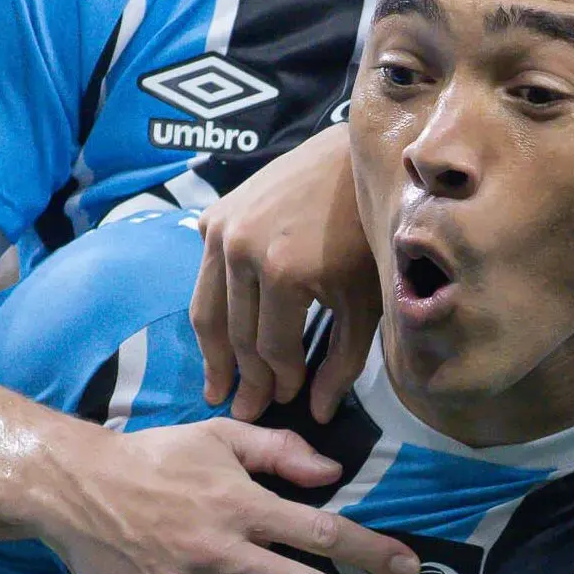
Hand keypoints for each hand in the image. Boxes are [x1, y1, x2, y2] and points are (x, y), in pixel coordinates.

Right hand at [193, 127, 378, 423]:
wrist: (351, 160)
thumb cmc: (369, 232)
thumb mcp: (366, 300)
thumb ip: (342, 361)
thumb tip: (316, 412)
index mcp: (283, 271)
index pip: (271, 348)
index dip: (279, 382)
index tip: (287, 402)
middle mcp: (241, 250)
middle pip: (234, 334)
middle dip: (242, 378)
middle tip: (244, 408)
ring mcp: (222, 228)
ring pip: (206, 308)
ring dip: (213, 352)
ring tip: (218, 383)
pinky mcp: (215, 214)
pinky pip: (204, 273)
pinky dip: (212, 305)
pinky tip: (220, 330)